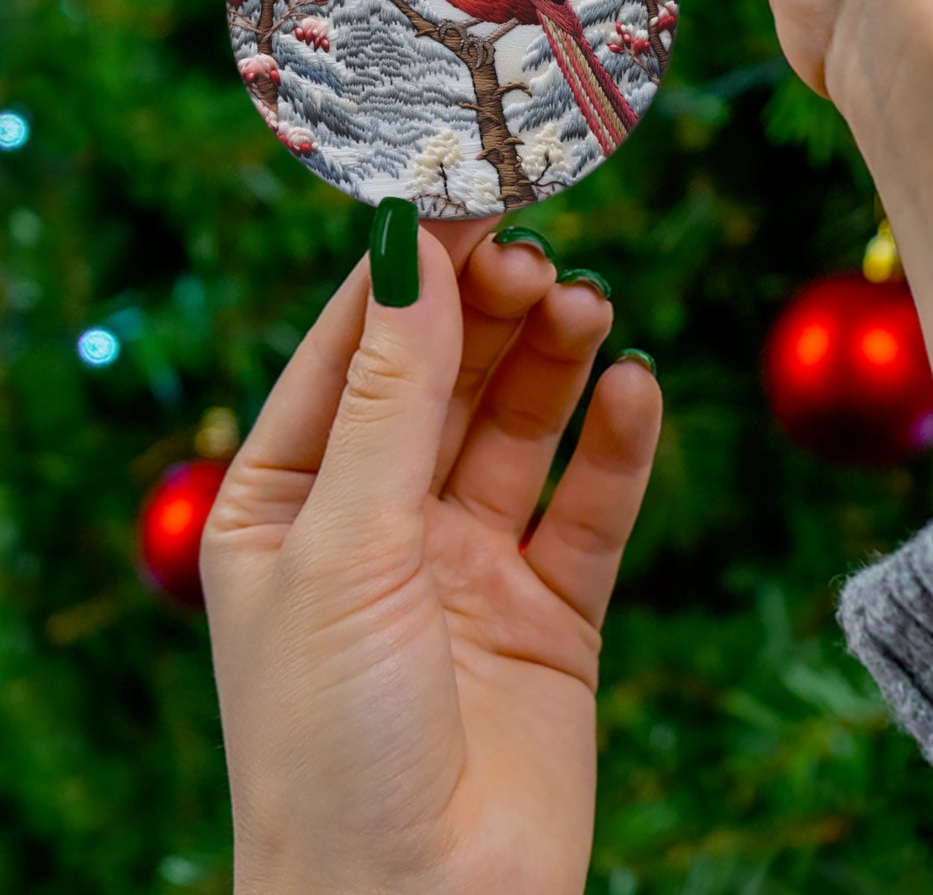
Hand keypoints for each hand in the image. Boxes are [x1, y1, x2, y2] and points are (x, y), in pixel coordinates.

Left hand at [201, 218, 661, 894]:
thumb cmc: (331, 744)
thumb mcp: (346, 545)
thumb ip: (391, 396)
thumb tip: (410, 251)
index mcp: (289, 503)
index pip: (352, 351)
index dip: (409, 272)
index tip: (466, 195)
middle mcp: (380, 522)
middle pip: (447, 377)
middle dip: (490, 312)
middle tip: (539, 255)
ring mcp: (469, 563)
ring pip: (521, 427)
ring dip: (555, 361)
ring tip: (588, 307)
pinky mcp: (552, 609)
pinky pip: (591, 505)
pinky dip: (617, 445)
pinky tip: (635, 390)